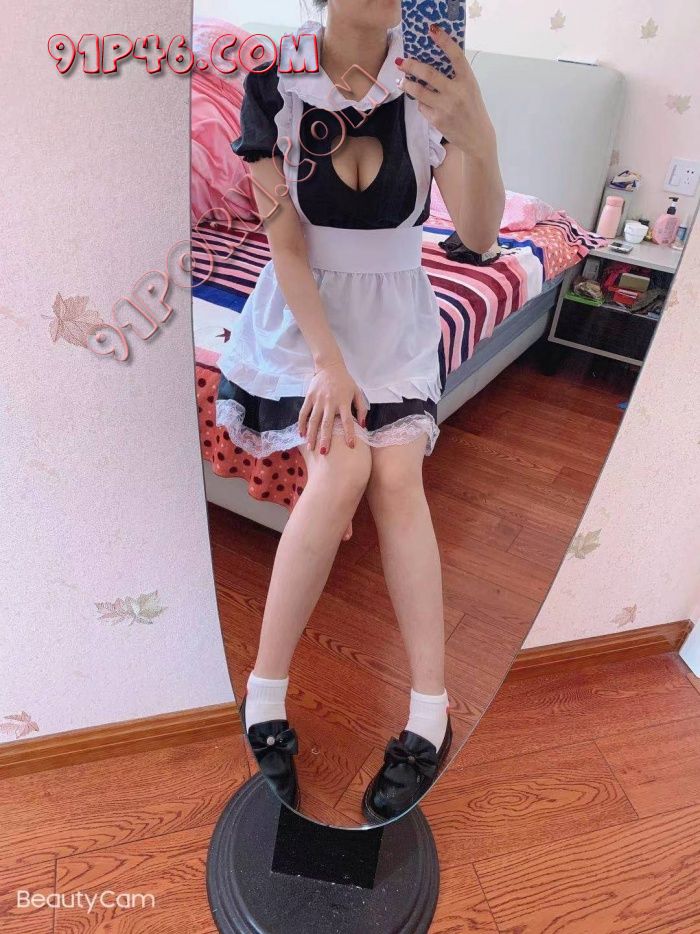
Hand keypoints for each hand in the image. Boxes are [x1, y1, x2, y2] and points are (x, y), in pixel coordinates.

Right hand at [298, 360, 368, 454]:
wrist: (329, 367)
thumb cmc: (345, 382)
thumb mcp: (357, 392)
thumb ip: (361, 408)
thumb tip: (363, 425)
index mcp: (344, 401)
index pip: (348, 421)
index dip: (349, 434)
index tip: (351, 446)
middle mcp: (330, 401)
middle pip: (327, 423)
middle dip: (325, 439)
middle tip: (324, 453)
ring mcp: (318, 399)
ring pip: (313, 420)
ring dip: (312, 435)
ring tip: (311, 448)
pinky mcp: (309, 397)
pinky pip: (304, 412)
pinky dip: (302, 424)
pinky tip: (301, 434)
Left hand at [396, 25, 495, 156]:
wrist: (476, 137)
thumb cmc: (472, 108)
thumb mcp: (470, 88)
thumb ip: (456, 76)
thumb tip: (431, 62)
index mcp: (468, 79)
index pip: (455, 55)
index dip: (443, 41)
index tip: (432, 30)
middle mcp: (457, 92)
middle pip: (429, 74)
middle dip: (411, 66)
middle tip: (401, 62)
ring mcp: (446, 107)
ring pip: (419, 91)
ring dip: (407, 85)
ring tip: (402, 81)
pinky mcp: (437, 120)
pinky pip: (422, 106)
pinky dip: (421, 103)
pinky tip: (424, 103)